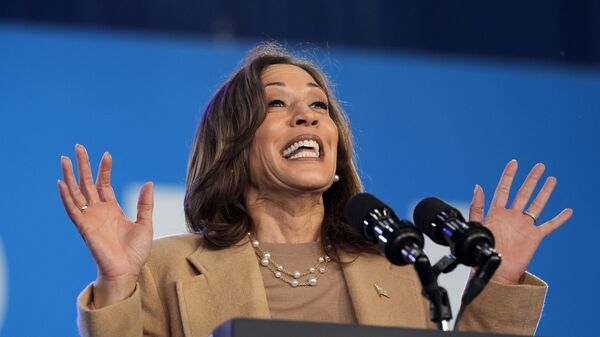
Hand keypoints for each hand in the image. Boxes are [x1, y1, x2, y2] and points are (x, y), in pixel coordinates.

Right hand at [58, 144, 153, 306]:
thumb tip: (148, 183)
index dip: (104, 170)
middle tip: (78, 147)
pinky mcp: (84, 227)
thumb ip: (145, 204)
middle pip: (87, 184)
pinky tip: (61, 182)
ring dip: (70, 176)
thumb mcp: (145, 223)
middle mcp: (99, 211)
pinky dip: (66, 196)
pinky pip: (72, 209)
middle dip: (83, 165)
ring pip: (77, 192)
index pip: (104, 184)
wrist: (127, 270)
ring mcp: (90, 218)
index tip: (106, 154)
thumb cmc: (136, 252)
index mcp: (112, 210)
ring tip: (64, 159)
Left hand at [468, 160, 572, 283]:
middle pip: (524, 193)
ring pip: (537, 205)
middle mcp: (512, 216)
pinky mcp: (534, 237)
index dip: (508, 176)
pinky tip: (568, 211)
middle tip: (539, 166)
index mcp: (497, 213)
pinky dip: (559, 219)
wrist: (494, 271)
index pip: (503, 189)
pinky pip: (549, 226)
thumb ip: (477, 207)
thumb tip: (478, 186)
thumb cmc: (482, 252)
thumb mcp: (477, 226)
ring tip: (552, 179)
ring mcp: (524, 226)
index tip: (514, 163)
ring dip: (545, 192)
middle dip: (531, 179)